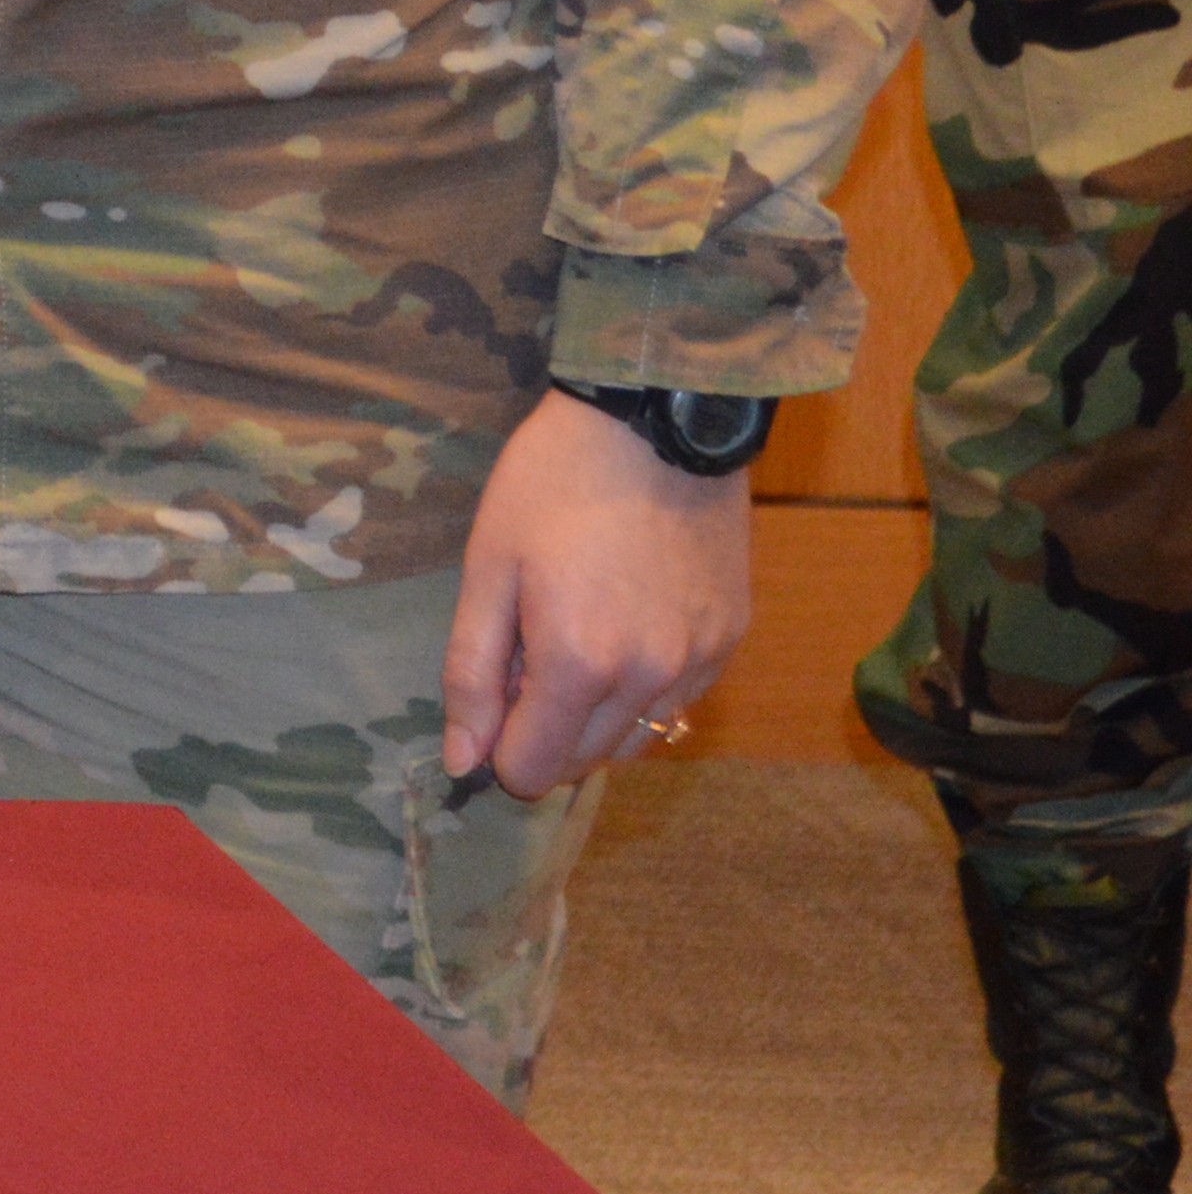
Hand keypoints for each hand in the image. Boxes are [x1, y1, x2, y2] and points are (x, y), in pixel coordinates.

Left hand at [442, 387, 751, 794]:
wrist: (654, 423)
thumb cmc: (551, 485)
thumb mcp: (488, 570)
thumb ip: (471, 674)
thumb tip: (464, 762)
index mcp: (580, 665)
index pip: (533, 769)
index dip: (497, 746)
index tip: (490, 695)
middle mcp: (650, 679)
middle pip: (585, 762)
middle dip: (542, 732)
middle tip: (525, 656)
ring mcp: (699, 663)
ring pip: (636, 740)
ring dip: (593, 720)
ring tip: (572, 642)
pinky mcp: (730, 640)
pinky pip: (677, 702)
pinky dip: (641, 691)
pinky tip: (622, 631)